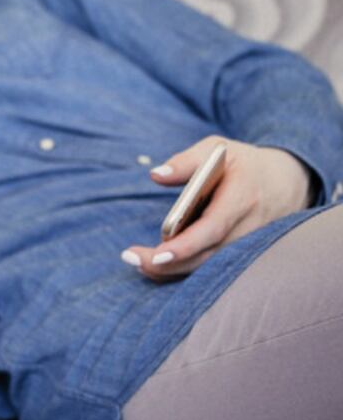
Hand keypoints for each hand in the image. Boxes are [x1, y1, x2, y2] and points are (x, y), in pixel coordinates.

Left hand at [123, 136, 313, 279]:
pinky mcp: (240, 253)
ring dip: (171, 270)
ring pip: (208, 267)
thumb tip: (156, 174)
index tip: (156, 254)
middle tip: (130, 258)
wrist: (288, 181)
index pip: (213, 228)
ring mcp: (246, 245)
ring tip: (137, 261)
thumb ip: (186, 162)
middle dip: (168, 264)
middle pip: (207, 256)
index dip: (185, 246)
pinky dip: (182, 269)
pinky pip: (210, 267)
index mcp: (243, 198)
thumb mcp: (218, 149)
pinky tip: (156, 265)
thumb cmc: (244, 163)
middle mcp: (247, 227)